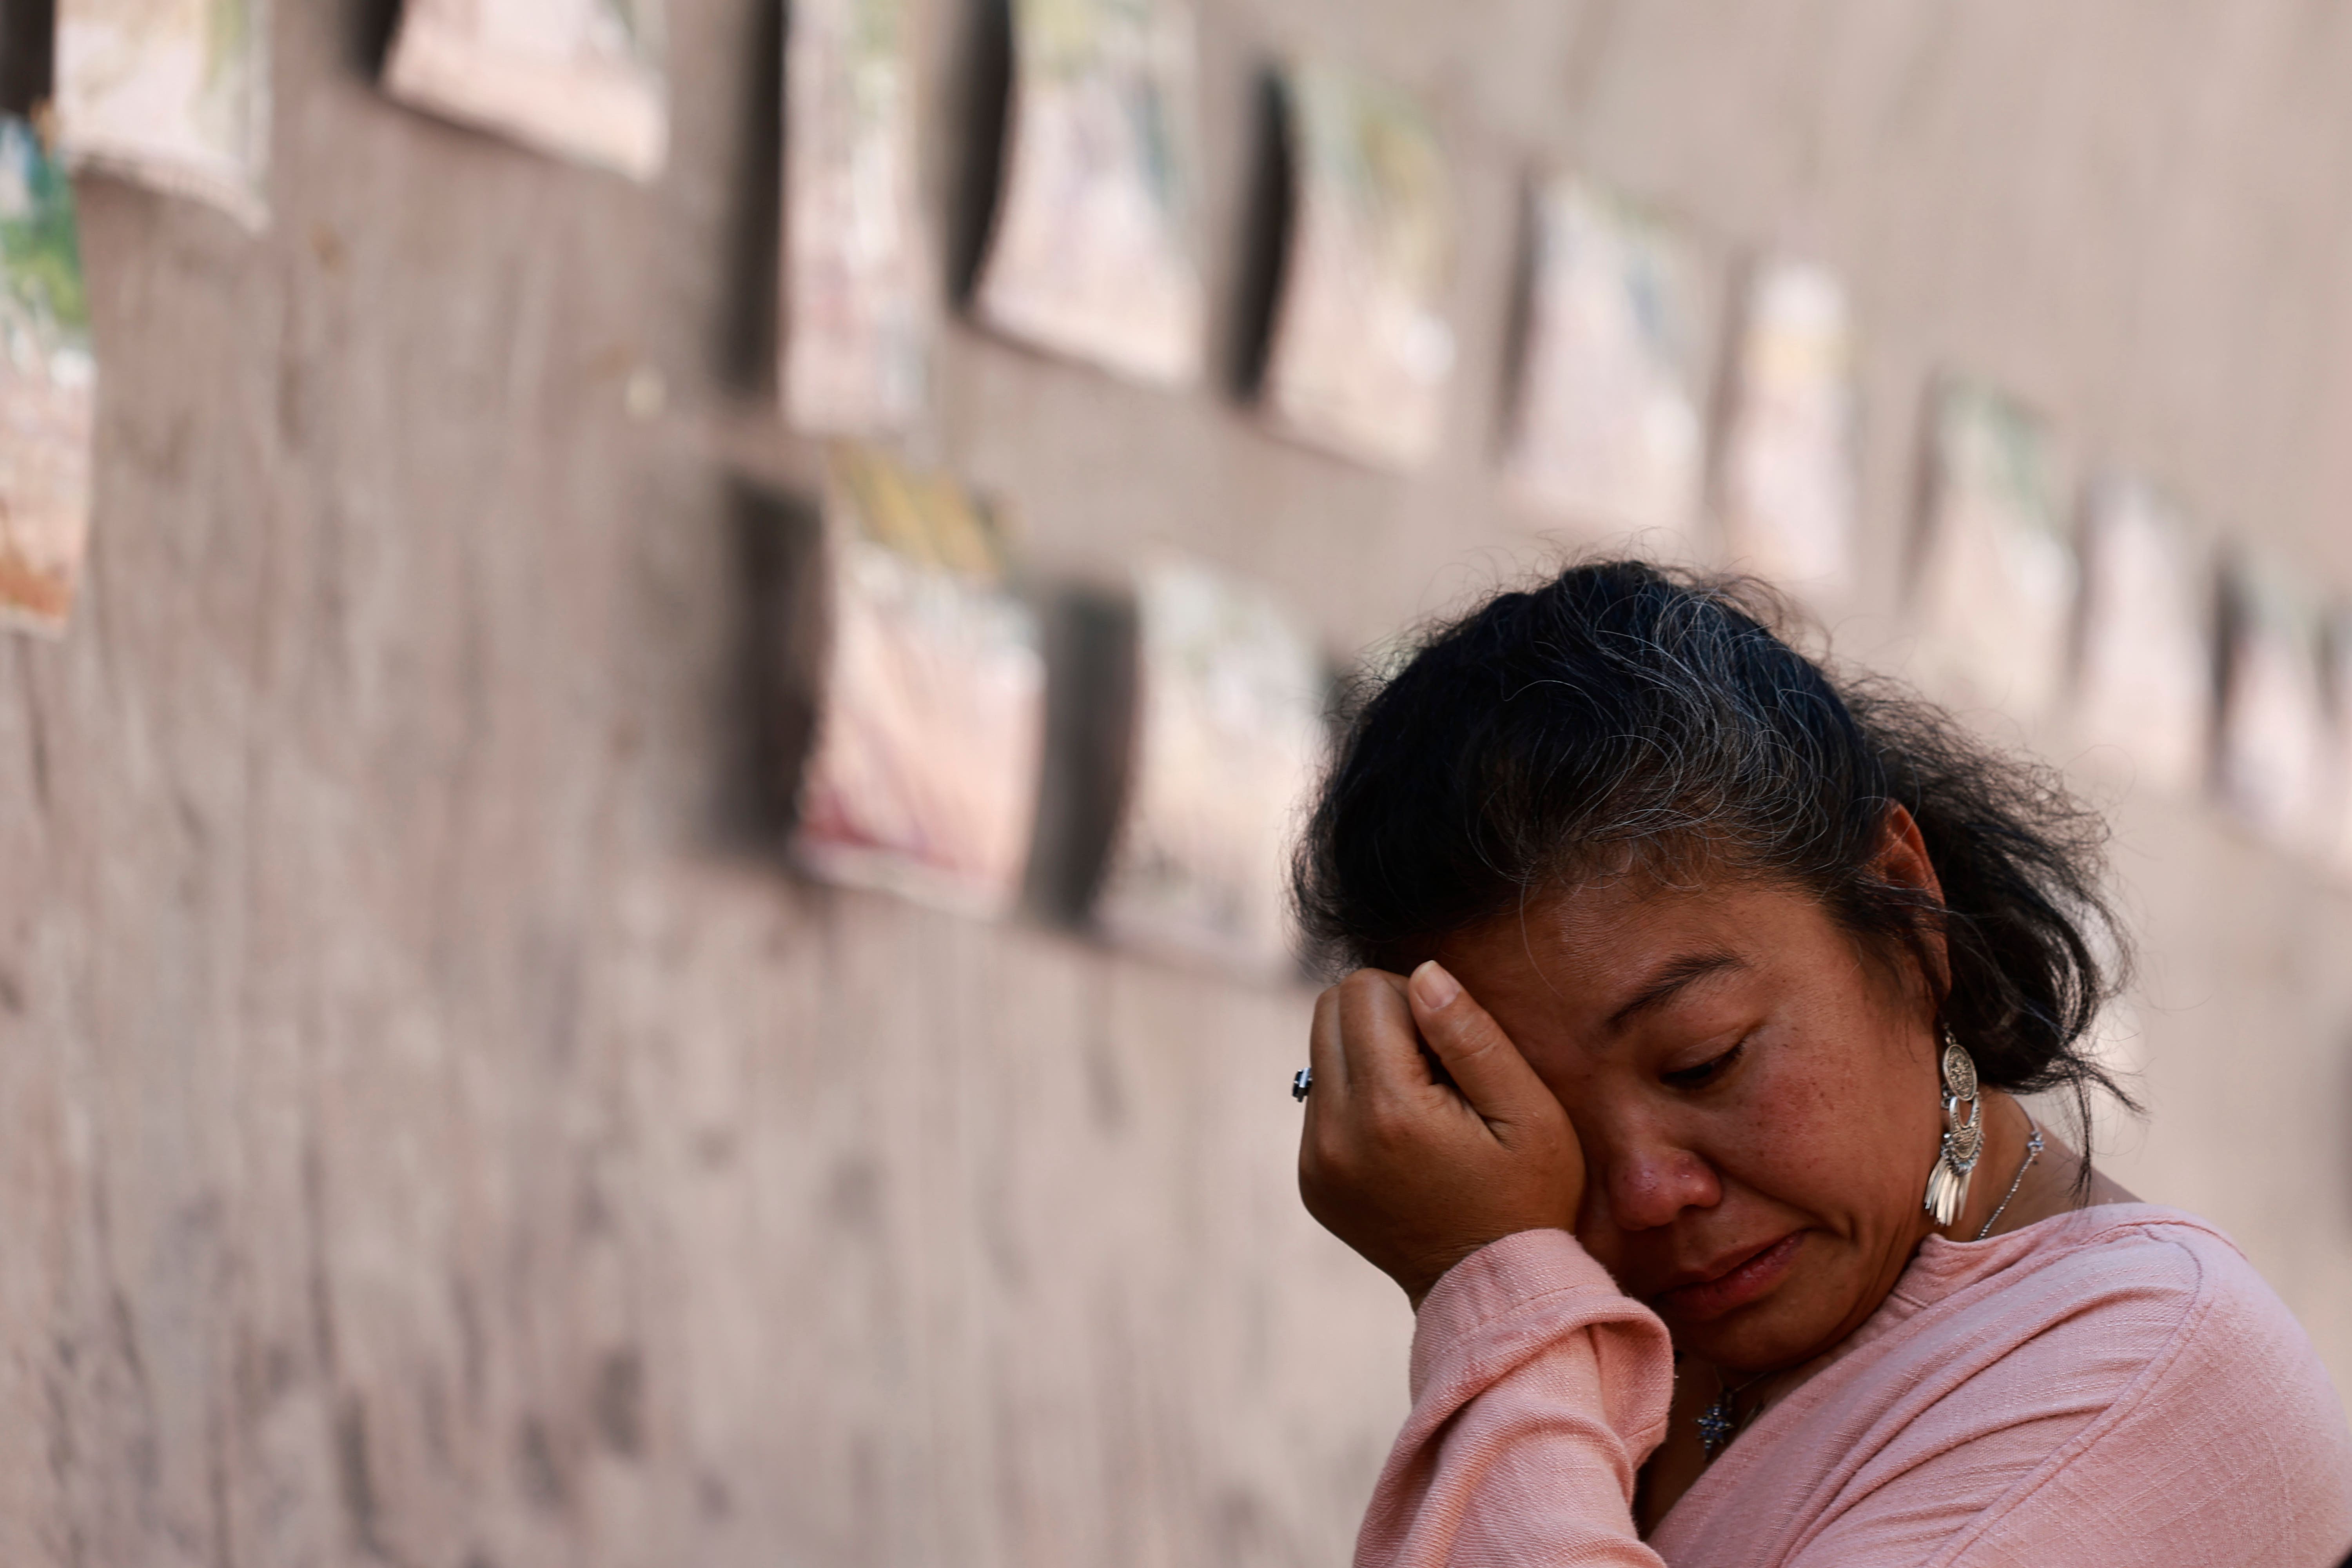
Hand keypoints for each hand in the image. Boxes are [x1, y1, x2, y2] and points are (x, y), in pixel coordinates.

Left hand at [1297, 961, 1586, 1307]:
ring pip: (1322, 1052)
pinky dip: (1360, 1100)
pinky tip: (1408, 1138)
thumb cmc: (1528, 1198)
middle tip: (1439, 1068)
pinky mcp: (1311, 1180)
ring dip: (1370, 1058)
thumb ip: (1471, 1035)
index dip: (1414, 999)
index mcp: (1386, 1111)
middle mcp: (1333, 1136)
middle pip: (1329, 1011)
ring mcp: (1314, 1162)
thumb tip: (1423, 974)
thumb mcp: (1528, 1113)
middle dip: (1383, 1018)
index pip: (1363, 991)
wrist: (1494, 1290)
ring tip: (1426, 1105)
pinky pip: (1322, 1101)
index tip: (1453, 1048)